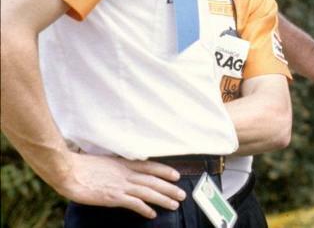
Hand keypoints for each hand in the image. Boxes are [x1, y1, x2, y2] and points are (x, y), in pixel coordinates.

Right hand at [56, 153, 183, 218]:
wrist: (68, 171)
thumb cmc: (81, 166)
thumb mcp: (105, 161)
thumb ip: (116, 167)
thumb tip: (121, 170)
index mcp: (124, 163)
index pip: (150, 166)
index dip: (165, 171)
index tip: (176, 175)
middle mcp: (126, 173)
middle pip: (154, 181)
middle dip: (170, 188)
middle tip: (182, 194)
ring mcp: (121, 185)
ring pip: (148, 192)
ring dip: (163, 199)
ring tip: (174, 204)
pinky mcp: (114, 197)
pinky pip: (134, 203)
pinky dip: (145, 209)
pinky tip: (152, 214)